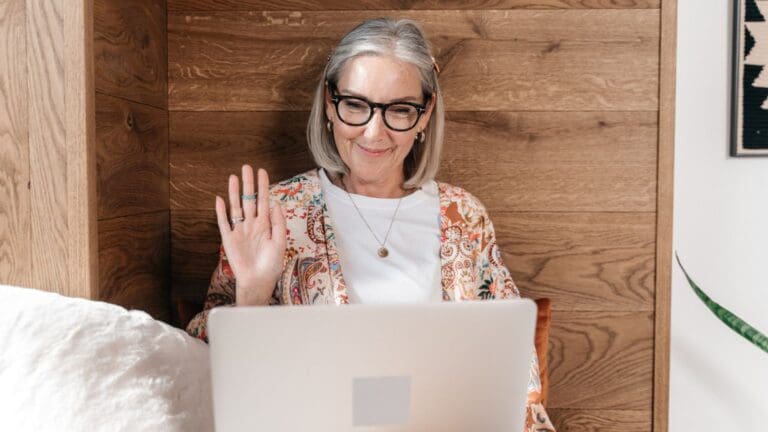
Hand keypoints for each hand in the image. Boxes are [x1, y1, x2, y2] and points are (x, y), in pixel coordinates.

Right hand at [214, 165, 285, 305]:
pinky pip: (224, 223)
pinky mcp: (229, 239)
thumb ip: (278, 223)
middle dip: (248, 184)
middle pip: (249, 200)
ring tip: (234, 177)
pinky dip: (221, 211)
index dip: (263, 186)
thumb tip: (276, 203)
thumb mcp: (280, 242)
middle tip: (247, 167)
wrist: (258, 281)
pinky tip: (220, 199)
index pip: (264, 200)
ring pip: (236, 207)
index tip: (262, 171)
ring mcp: (240, 231)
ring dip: (234, 193)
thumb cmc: (271, 265)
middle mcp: (252, 225)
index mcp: (265, 225)